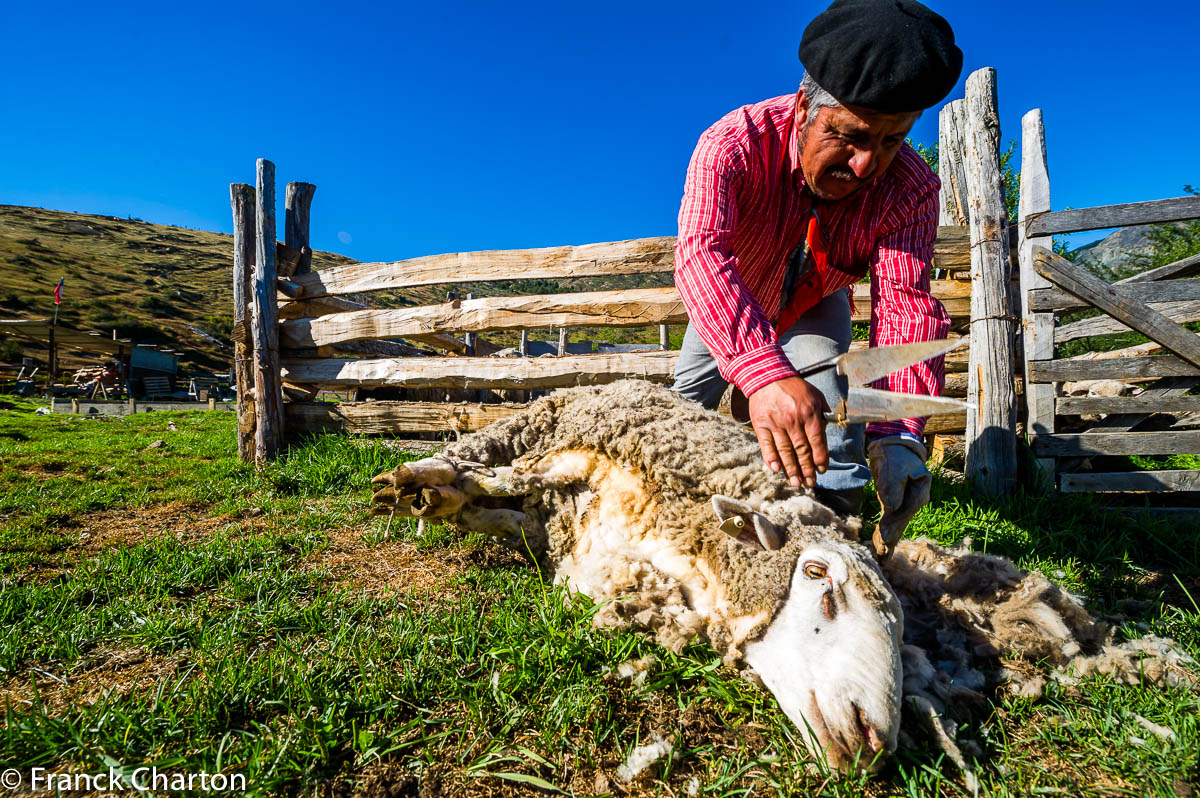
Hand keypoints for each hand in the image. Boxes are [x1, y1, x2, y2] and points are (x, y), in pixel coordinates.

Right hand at [747, 377, 828, 487]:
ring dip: (791, 469)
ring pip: (785, 451)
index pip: (817, 442)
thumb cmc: (794, 387)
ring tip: (796, 482)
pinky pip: (766, 444)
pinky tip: (776, 469)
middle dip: (807, 469)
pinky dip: (771, 458)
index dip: (820, 459)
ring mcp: (776, 423)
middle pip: (801, 450)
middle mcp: (793, 420)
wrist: (768, 376)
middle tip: (810, 483)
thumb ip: (823, 412)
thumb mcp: (815, 395)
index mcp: (809, 414)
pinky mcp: (761, 424)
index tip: (822, 470)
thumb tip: (830, 428)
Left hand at [867, 436, 931, 556]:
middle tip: (882, 558)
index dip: (894, 526)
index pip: (905, 512)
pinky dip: (885, 532)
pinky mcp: (894, 504)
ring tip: (881, 558)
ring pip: (896, 524)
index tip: (884, 539)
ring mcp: (905, 504)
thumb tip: (892, 507)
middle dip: (891, 540)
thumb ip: (893, 487)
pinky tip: (880, 544)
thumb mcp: (895, 469)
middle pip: (902, 523)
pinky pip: (890, 520)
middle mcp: (914, 501)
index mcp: (920, 493)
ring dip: (888, 540)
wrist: (894, 447)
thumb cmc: (896, 455)